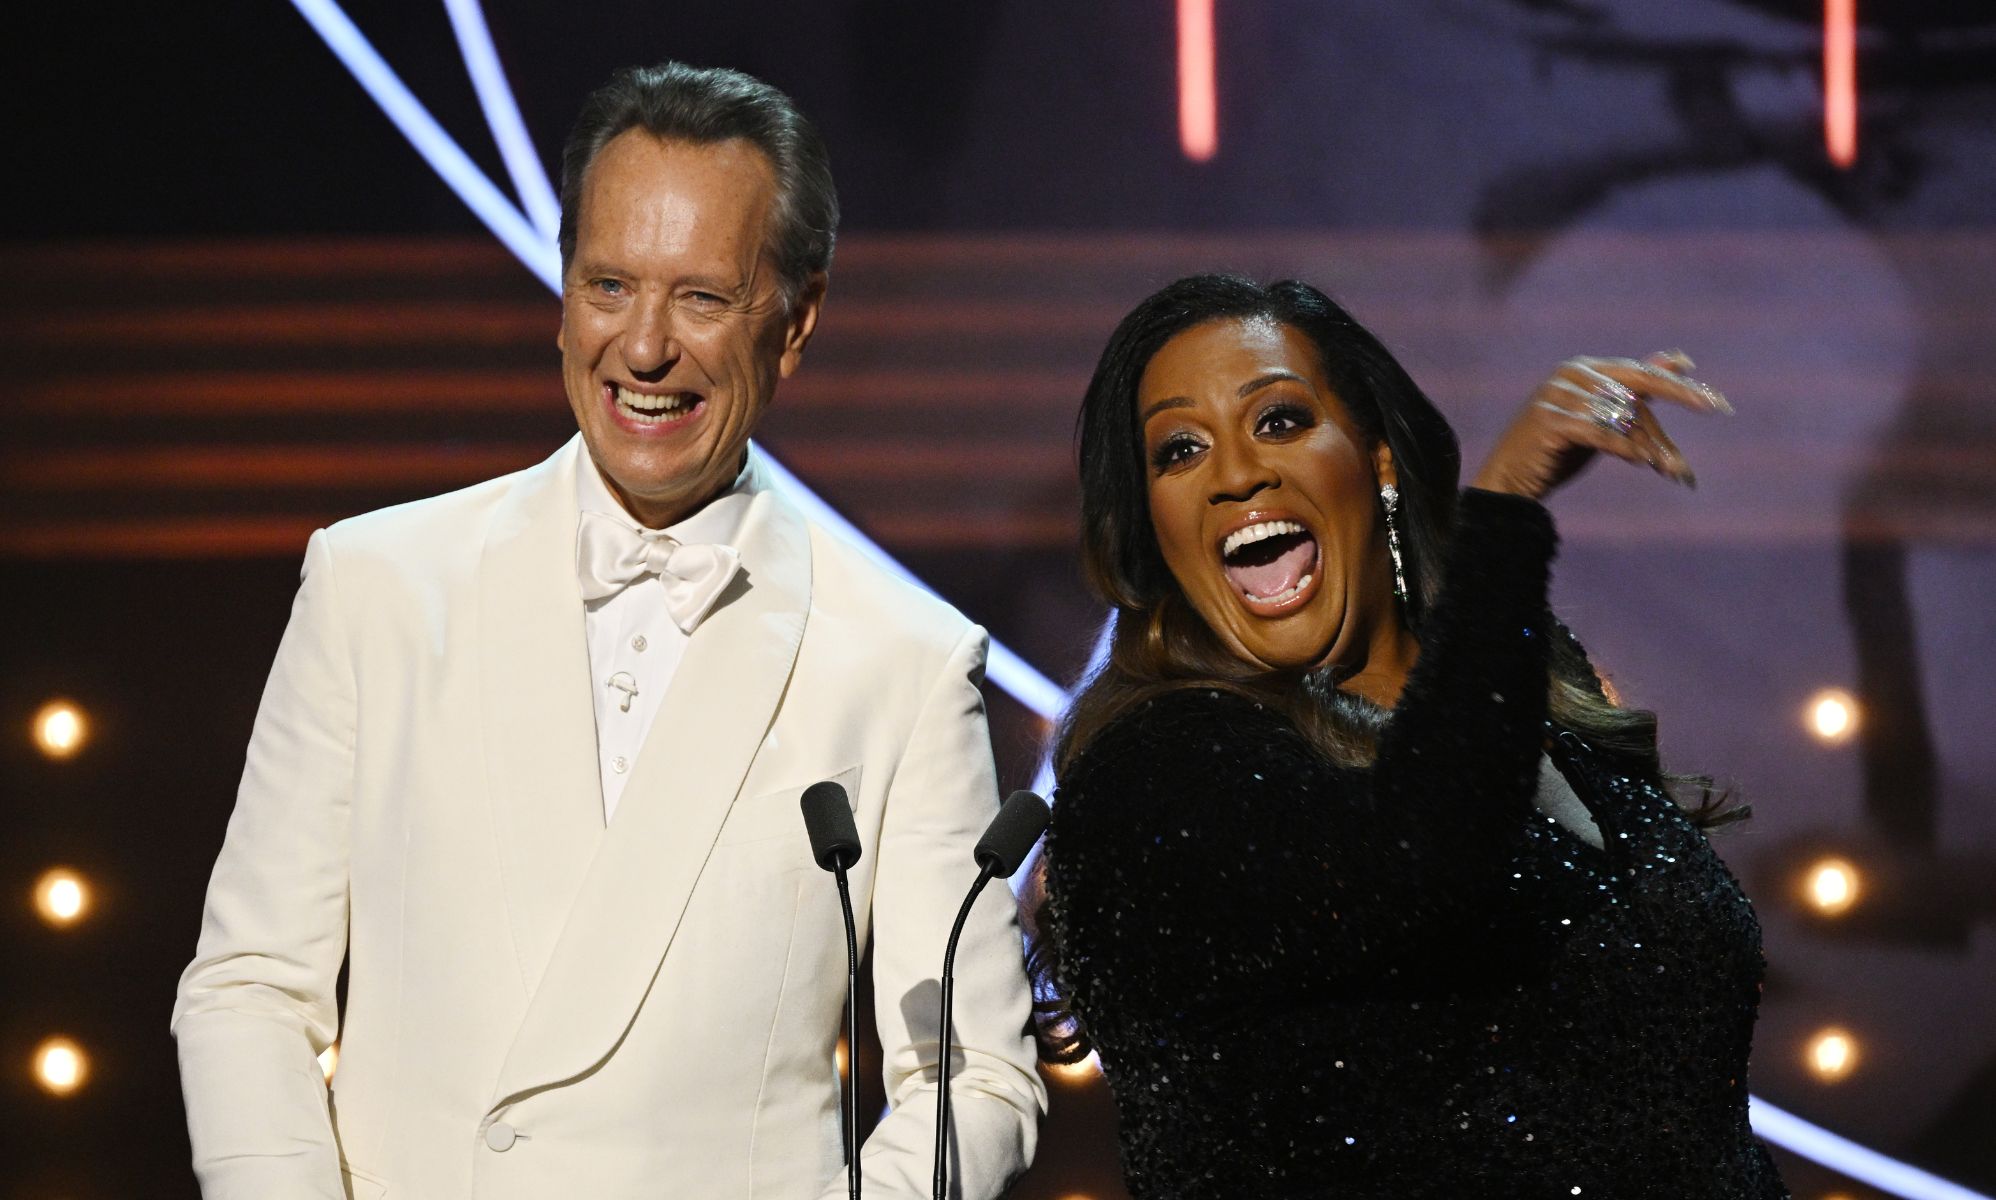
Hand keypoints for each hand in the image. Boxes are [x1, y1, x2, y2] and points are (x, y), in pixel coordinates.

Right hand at [1469, 351, 1731, 501]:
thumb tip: (1680, 359)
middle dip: (1680, 402)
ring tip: (1677, 470)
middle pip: (1637, 390)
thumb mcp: (1603, 417)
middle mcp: (1571, 375)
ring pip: (1623, 416)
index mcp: (1584, 369)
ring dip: (1654, 445)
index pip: (1642, 375)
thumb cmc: (1557, 450)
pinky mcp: (1550, 422)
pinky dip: (1627, 449)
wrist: (1509, 481)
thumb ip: (1637, 388)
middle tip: (1718, 410)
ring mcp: (1557, 396)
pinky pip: (1601, 434)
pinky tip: (1648, 464)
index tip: (1720, 403)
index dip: (1682, 388)